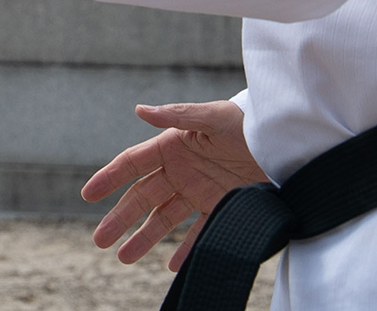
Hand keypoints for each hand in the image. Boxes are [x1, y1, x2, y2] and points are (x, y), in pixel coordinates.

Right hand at [83, 100, 268, 267]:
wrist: (288, 143)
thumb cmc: (250, 122)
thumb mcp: (213, 117)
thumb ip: (178, 116)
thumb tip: (140, 110)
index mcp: (174, 145)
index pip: (134, 164)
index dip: (110, 178)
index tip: (88, 195)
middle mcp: (182, 170)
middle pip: (143, 197)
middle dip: (120, 218)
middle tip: (100, 240)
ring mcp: (200, 191)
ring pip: (164, 219)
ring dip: (144, 238)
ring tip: (124, 258)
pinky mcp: (222, 207)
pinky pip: (198, 232)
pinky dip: (185, 249)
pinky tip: (171, 265)